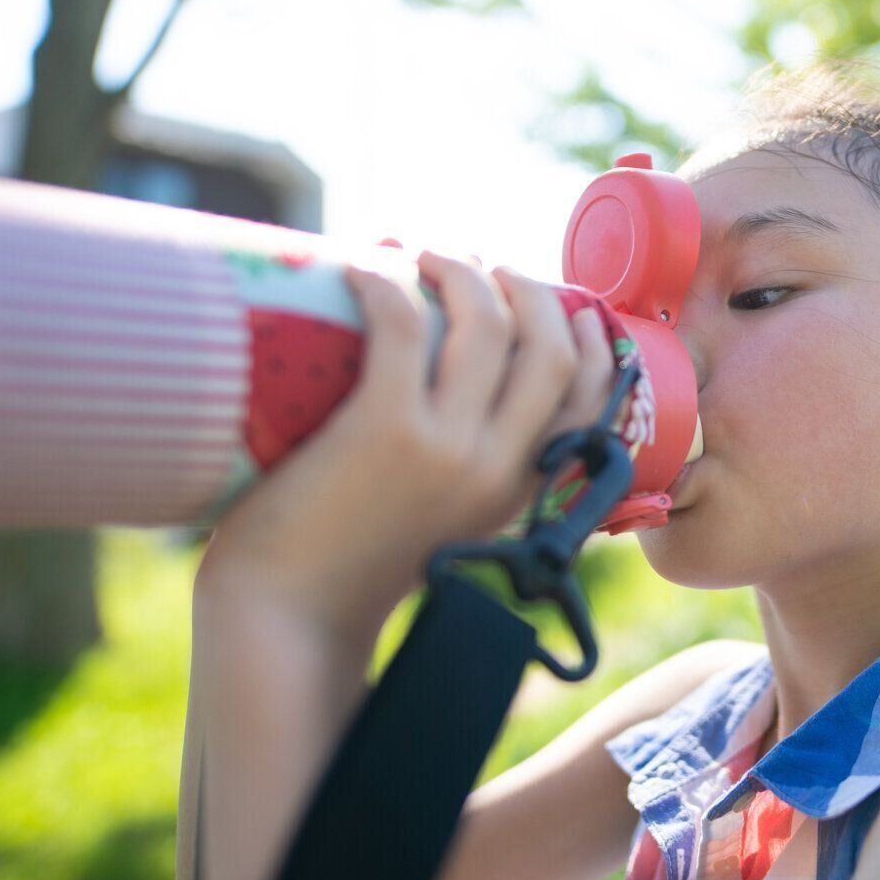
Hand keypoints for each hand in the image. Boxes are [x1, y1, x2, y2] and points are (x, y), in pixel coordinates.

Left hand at [195, 250, 619, 646]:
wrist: (288, 624)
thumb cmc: (346, 571)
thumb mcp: (441, 526)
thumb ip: (465, 476)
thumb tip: (450, 401)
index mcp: (518, 490)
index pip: (591, 395)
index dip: (584, 334)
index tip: (554, 299)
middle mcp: (497, 465)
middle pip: (549, 344)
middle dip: (525, 286)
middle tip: (480, 265)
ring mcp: (445, 446)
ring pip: (485, 320)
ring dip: (457, 269)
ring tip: (421, 255)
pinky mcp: (383, 427)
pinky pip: (401, 322)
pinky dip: (384, 279)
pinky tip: (359, 267)